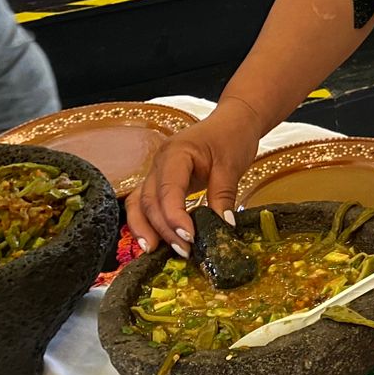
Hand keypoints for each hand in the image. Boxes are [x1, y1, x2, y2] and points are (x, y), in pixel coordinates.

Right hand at [126, 99, 264, 256]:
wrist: (234, 121)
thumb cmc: (233, 137)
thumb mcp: (232, 165)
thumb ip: (223, 195)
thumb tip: (222, 227)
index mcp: (176, 153)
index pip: (167, 189)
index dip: (174, 216)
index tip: (189, 238)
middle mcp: (159, 163)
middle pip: (150, 201)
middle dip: (163, 229)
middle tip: (184, 252)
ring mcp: (156, 172)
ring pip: (140, 204)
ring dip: (147, 229)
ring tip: (157, 253)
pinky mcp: (161, 181)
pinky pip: (145, 204)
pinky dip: (147, 222)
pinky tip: (154, 242)